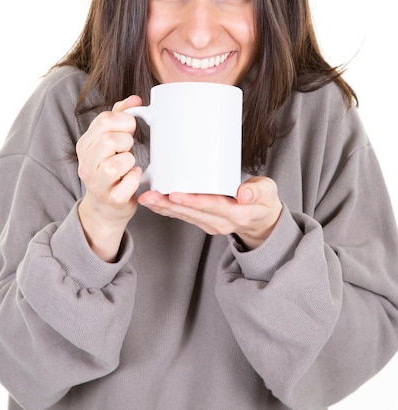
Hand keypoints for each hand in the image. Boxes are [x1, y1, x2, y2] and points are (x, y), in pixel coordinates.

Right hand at [76, 95, 142, 260]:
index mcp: (85, 144)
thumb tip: (135, 99)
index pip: (104, 120)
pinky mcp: (111, 198)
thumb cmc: (112, 169)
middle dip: (126, 140)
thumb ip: (120, 117)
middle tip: (128, 148)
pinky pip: (127, 183)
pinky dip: (135, 178)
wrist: (106, 207)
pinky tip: (133, 176)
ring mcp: (97, 183)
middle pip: (109, 139)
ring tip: (129, 164)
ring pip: (116, 163)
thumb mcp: (110, 140)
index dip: (124, 120)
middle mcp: (86, 163)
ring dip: (130, 160)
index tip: (130, 128)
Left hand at [138, 176, 282, 249]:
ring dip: (163, 207)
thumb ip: (257, 191)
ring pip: (184, 216)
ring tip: (146, 198)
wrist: (262, 221)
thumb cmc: (264, 201)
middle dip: (169, 204)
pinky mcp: (203, 222)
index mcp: (237, 214)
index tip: (176, 194)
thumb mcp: (268, 192)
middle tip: (149, 196)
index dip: (194, 201)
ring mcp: (210, 224)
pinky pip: (183, 216)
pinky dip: (167, 209)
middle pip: (192, 213)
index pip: (213, 207)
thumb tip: (243, 194)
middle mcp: (220, 222)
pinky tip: (154, 202)